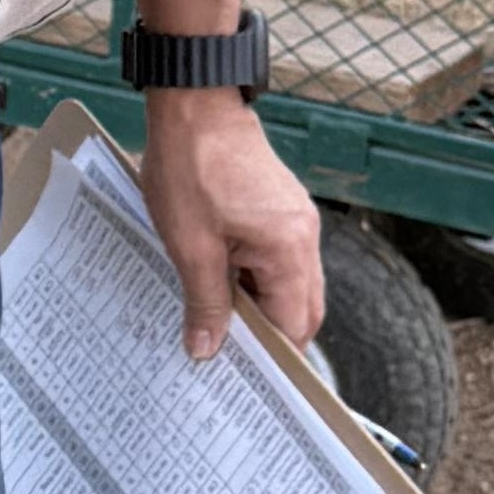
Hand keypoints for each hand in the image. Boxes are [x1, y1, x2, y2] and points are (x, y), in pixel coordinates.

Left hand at [139, 87, 324, 361]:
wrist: (196, 107)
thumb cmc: (192, 170)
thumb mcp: (190, 247)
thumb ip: (204, 302)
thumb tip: (207, 351)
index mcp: (290, 249)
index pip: (295, 325)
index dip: (273, 360)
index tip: (245, 386)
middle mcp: (303, 237)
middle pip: (300, 310)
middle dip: (269, 341)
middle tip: (229, 371)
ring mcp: (293, 223)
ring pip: (286, 288)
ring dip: (256, 312)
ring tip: (216, 338)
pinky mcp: (277, 213)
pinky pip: (273, 263)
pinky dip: (251, 286)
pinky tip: (217, 298)